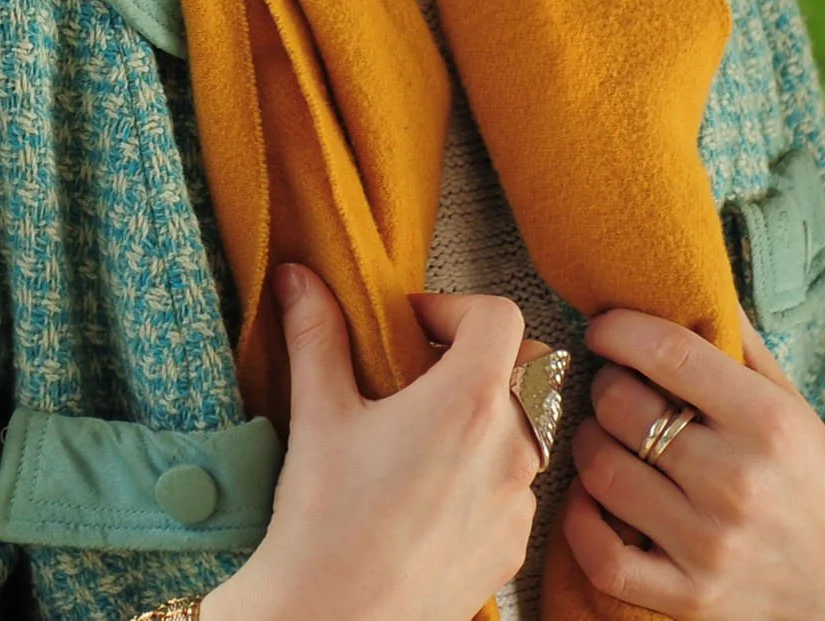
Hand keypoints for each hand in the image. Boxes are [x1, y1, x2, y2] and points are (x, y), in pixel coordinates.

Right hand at [204, 264, 550, 620]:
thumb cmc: (325, 521)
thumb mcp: (319, 415)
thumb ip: (317, 334)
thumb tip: (298, 276)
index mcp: (469, 401)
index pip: (500, 315)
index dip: (454, 308)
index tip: (411, 328)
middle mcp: (511, 447)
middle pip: (527, 366)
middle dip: (479, 359)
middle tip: (419, 377)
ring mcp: (519, 502)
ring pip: (525, 430)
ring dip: (486, 419)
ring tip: (423, 438)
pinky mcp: (514, 548)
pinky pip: (517, 490)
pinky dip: (485, 476)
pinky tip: (429, 496)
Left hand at [558, 307, 824, 620]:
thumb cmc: (806, 473)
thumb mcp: (788, 400)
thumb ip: (737, 341)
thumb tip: (688, 275)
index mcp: (767, 423)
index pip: (668, 354)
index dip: (620, 331)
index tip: (604, 328)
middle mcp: (738, 482)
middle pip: (623, 409)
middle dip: (604, 387)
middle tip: (612, 386)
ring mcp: (710, 545)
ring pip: (603, 472)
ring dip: (589, 444)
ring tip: (605, 435)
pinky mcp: (688, 597)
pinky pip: (602, 555)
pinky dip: (581, 519)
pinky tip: (592, 496)